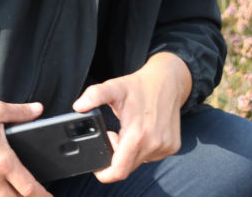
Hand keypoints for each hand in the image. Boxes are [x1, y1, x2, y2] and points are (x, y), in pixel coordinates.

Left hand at [72, 53, 191, 181]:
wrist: (169, 80)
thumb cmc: (139, 86)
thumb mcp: (114, 87)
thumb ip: (94, 96)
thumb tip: (78, 106)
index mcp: (137, 135)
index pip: (118, 171)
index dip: (105, 171)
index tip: (100, 160)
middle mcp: (154, 144)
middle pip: (127, 167)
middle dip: (116, 156)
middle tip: (115, 134)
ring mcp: (165, 146)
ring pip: (139, 162)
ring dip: (130, 152)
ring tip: (130, 130)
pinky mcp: (172, 146)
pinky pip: (151, 156)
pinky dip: (144, 148)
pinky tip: (144, 131)